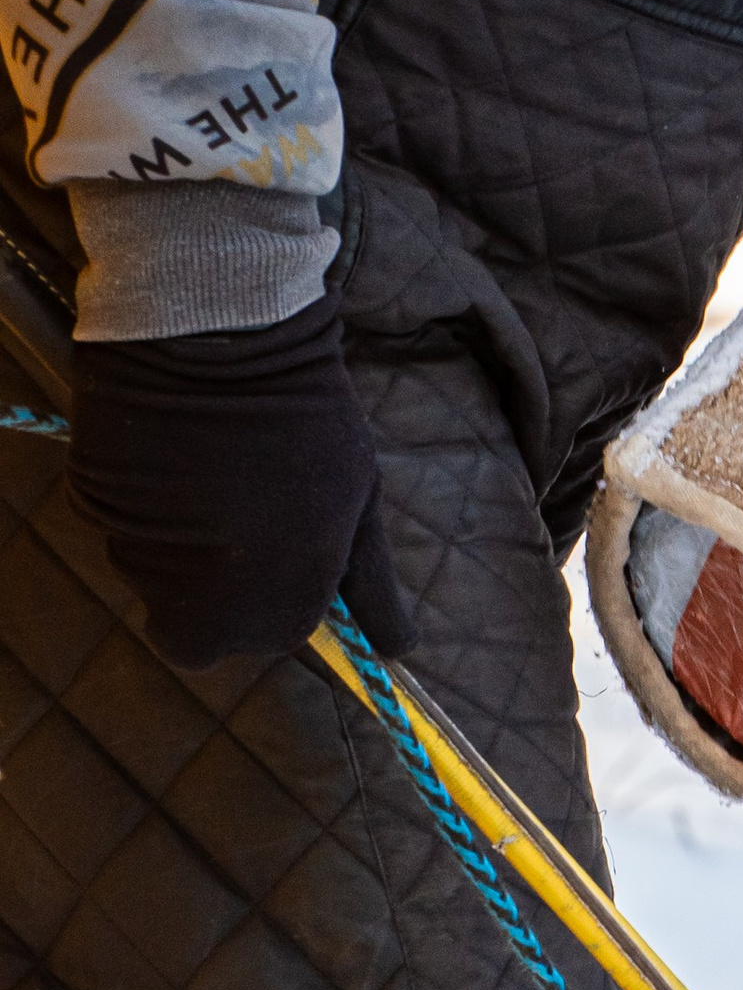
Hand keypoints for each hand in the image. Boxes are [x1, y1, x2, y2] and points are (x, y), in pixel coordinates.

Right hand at [70, 295, 415, 671]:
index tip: (297, 545)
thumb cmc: (307, 421)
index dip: (289, 593)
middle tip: (248, 522)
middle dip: (226, 594)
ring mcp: (139, 560)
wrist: (219, 339)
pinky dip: (148, 508)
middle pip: (206, 632)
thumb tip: (399, 650)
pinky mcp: (96, 513)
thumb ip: (369, 585)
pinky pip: (125, 530)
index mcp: (275, 606)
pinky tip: (176, 456)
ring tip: (216, 472)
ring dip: (186, 547)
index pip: (277, 638)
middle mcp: (202, 605)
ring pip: (161, 581)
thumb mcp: (357, 503)